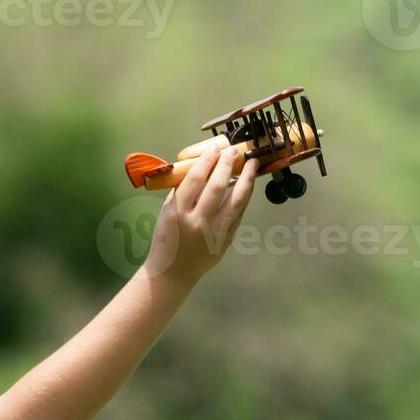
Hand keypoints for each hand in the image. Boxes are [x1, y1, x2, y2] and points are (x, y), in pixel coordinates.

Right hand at [143, 143, 258, 286]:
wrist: (173, 271)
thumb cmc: (168, 237)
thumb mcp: (167, 211)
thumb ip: (182, 190)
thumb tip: (202, 165)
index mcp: (177, 212)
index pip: (194, 180)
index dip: (207, 161)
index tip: (215, 147)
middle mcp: (197, 222)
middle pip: (216, 187)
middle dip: (227, 165)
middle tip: (234, 151)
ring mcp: (215, 232)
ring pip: (236, 201)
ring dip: (246, 179)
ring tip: (252, 164)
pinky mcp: (226, 239)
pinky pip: (239, 214)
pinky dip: (244, 197)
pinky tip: (247, 184)